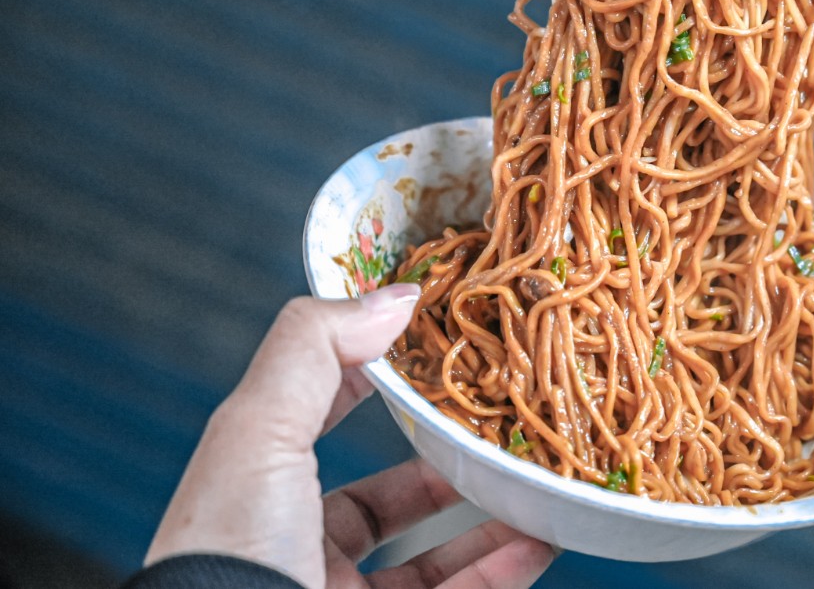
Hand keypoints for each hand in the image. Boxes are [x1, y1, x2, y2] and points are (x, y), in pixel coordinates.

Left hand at [144, 285, 555, 587]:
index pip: (328, 417)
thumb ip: (318, 350)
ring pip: (435, 553)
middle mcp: (300, 544)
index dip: (381, 378)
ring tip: (536, 479)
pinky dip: (504, 569)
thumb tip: (395, 295)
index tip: (439, 348)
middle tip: (500, 423)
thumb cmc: (230, 544)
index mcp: (262, 486)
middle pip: (390, 494)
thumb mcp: (258, 429)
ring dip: (491, 515)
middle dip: (449, 457)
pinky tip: (540, 538)